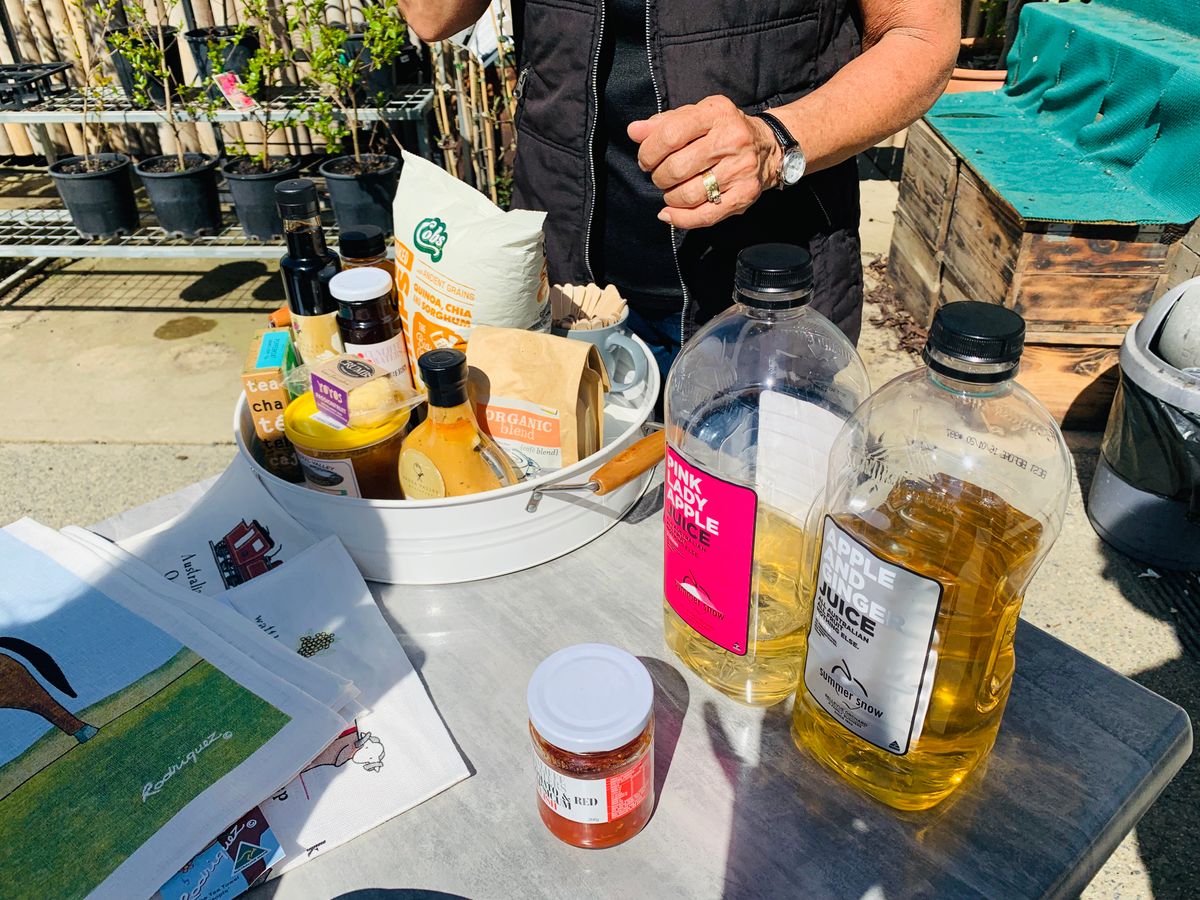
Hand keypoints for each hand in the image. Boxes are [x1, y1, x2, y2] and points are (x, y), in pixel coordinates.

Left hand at [628, 95, 781, 229]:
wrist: (767, 147)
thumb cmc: (721, 130)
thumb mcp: (694, 117)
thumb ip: (662, 123)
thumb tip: (634, 131)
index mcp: (716, 113)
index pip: (670, 134)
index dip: (649, 152)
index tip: (646, 160)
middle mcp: (732, 139)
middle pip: (677, 168)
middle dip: (659, 177)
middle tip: (660, 176)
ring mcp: (740, 169)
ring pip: (689, 194)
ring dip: (670, 197)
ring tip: (671, 191)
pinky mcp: (744, 194)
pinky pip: (705, 215)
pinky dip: (681, 219)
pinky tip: (670, 213)